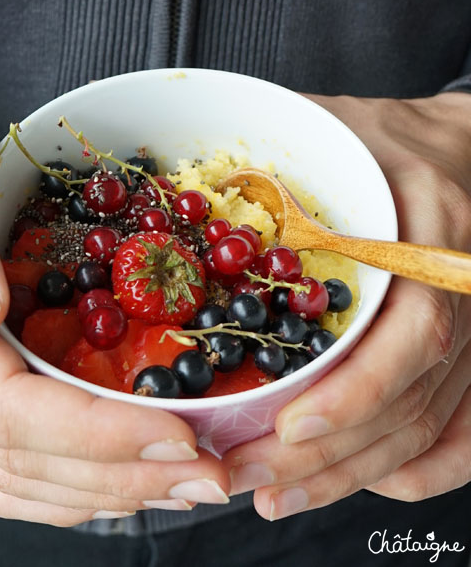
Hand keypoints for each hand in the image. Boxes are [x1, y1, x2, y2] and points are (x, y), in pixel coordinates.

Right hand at [0, 74, 229, 525]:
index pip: (5, 410)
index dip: (95, 435)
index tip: (177, 435)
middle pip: (19, 456)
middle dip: (120, 474)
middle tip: (206, 474)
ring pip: (13, 475)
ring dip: (104, 488)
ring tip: (180, 481)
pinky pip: (3, 460)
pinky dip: (67, 481)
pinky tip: (117, 475)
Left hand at [222, 91, 470, 518]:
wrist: (447, 149)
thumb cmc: (376, 138)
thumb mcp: (324, 128)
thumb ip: (270, 162)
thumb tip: (179, 186)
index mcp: (430, 228)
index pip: (413, 330)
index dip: (355, 392)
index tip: (288, 429)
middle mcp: (460, 286)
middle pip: (412, 397)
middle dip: (330, 455)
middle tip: (250, 478)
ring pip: (428, 427)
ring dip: (352, 472)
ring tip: (277, 493)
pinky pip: (462, 432)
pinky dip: (414, 468)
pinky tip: (360, 482)